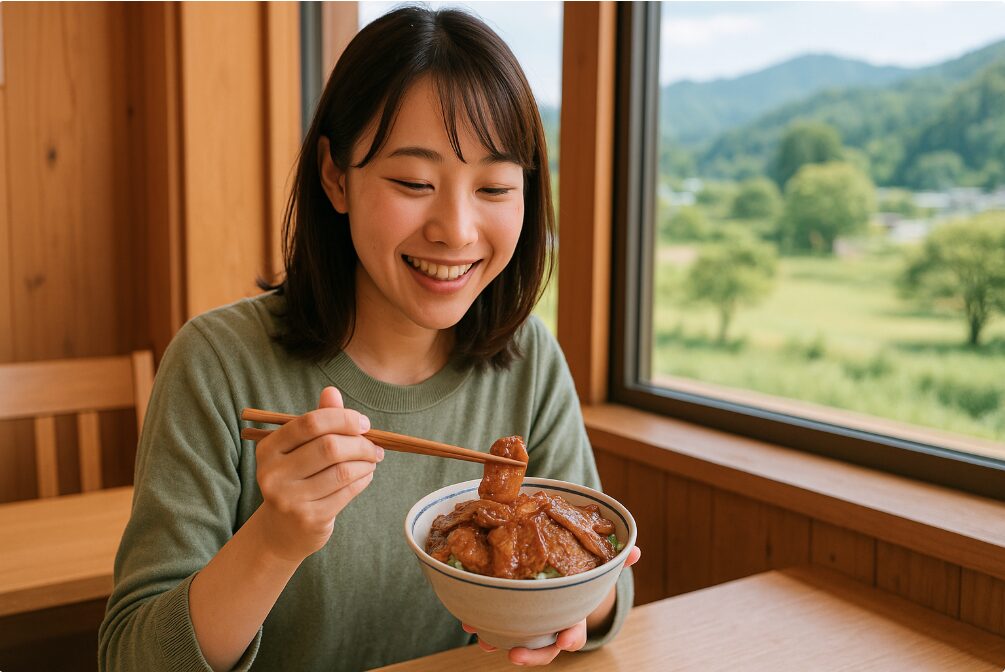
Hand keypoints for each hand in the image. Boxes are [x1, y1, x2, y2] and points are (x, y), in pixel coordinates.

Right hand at [253, 386, 382, 562]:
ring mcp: (290, 498)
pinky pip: (347, 491)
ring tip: (372, 460)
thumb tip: (332, 391)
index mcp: (269, 448)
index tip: (363, 423)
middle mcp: (274, 473)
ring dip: (366, 462)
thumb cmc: (297, 479)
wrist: (282, 531)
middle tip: (375, 447)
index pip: (311, 423)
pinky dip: (364, 479)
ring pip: (342, 471)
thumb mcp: (300, 449)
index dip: (343, 419)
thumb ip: (318, 420)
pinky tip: (366, 475)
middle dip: (361, 443)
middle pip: (330, 447)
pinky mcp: (309, 518)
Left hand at [463, 545, 641, 665]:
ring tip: (483, 640)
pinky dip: (481, 623)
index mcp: (572, 616)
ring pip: (515, 641)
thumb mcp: (597, 567)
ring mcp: (529, 626)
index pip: (574, 633)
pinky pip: (494, 624)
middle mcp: (550, 627)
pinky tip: (468, 618)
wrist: (561, 582)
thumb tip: (637, 550)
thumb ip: (616, 561)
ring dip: (498, 641)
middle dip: (530, 655)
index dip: (570, 638)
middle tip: (514, 655)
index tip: (564, 642)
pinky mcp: (509, 616)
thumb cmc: (580, 577)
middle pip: (543, 649)